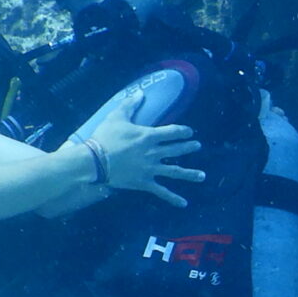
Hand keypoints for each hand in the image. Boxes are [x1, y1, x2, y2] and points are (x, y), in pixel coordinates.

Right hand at [86, 92, 203, 205]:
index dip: (183, 131)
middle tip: (197, 146)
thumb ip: (131, 105)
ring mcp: (151, 169)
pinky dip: (173, 198)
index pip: (172, 132)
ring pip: (175, 171)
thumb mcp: (117, 116)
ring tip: (202, 176)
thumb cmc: (105, 137)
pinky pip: (162, 191)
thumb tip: (141, 92)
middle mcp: (154, 152)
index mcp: (149, 136)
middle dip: (188, 147)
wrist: (95, 161)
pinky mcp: (145, 182)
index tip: (190, 132)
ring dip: (190, 174)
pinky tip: (183, 203)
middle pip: (176, 150)